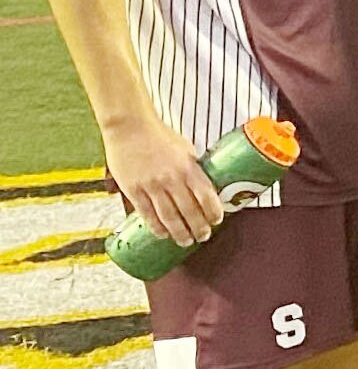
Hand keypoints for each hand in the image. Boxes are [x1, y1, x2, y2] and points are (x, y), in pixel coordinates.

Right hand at [100, 111, 221, 248]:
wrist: (129, 127)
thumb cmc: (159, 136)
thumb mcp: (185, 149)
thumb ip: (192, 169)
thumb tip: (202, 188)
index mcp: (188, 168)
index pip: (206, 196)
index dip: (213, 212)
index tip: (217, 221)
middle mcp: (172, 178)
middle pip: (189, 211)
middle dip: (198, 228)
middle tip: (203, 237)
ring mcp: (151, 185)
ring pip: (169, 216)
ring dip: (179, 233)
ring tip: (186, 241)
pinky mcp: (133, 189)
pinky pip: (146, 213)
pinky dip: (156, 226)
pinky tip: (163, 234)